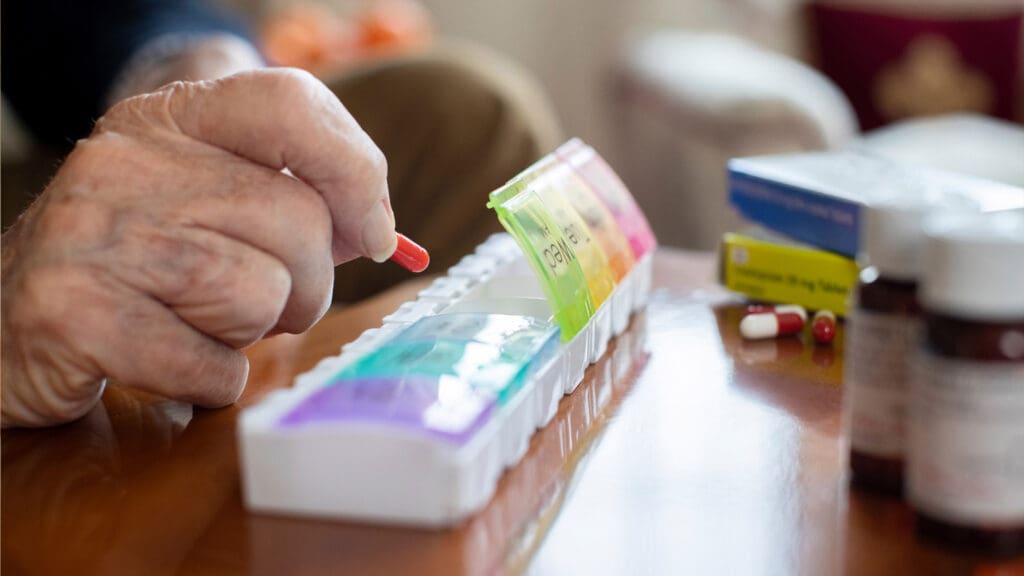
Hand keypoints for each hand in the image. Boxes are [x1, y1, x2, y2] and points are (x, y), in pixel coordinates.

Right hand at [1, 68, 396, 426]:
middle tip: (265, 303)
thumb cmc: (138, 263)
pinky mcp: (73, 312)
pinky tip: (171, 361)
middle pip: (300, 223)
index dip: (355, 171)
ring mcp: (94, 233)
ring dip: (252, 333)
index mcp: (169, 119)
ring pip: (262, 295)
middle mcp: (127, 162)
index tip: (372, 232)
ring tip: (202, 325)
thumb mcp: (205, 201)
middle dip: (307, 286)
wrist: (7, 318)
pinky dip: (211, 379)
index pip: (290, 104)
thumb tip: (378, 229)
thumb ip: (293, 196)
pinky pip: (211, 365)